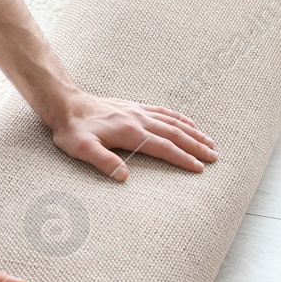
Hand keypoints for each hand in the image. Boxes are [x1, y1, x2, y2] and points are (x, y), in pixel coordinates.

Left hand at [49, 92, 216, 180]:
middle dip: (196, 146)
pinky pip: (162, 112)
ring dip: (193, 132)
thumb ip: (103, 161)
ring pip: (172, 122)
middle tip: (214, 157)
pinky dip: (179, 118)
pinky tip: (188, 122)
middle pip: (175, 133)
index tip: (199, 168)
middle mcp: (138, 119)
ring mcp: (138, 111)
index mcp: (130, 132)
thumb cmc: (72, 130)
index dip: (183, 158)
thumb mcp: (81, 149)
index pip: (164, 147)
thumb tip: (124, 177)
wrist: (66, 104)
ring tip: (209, 142)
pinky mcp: (134, 107)